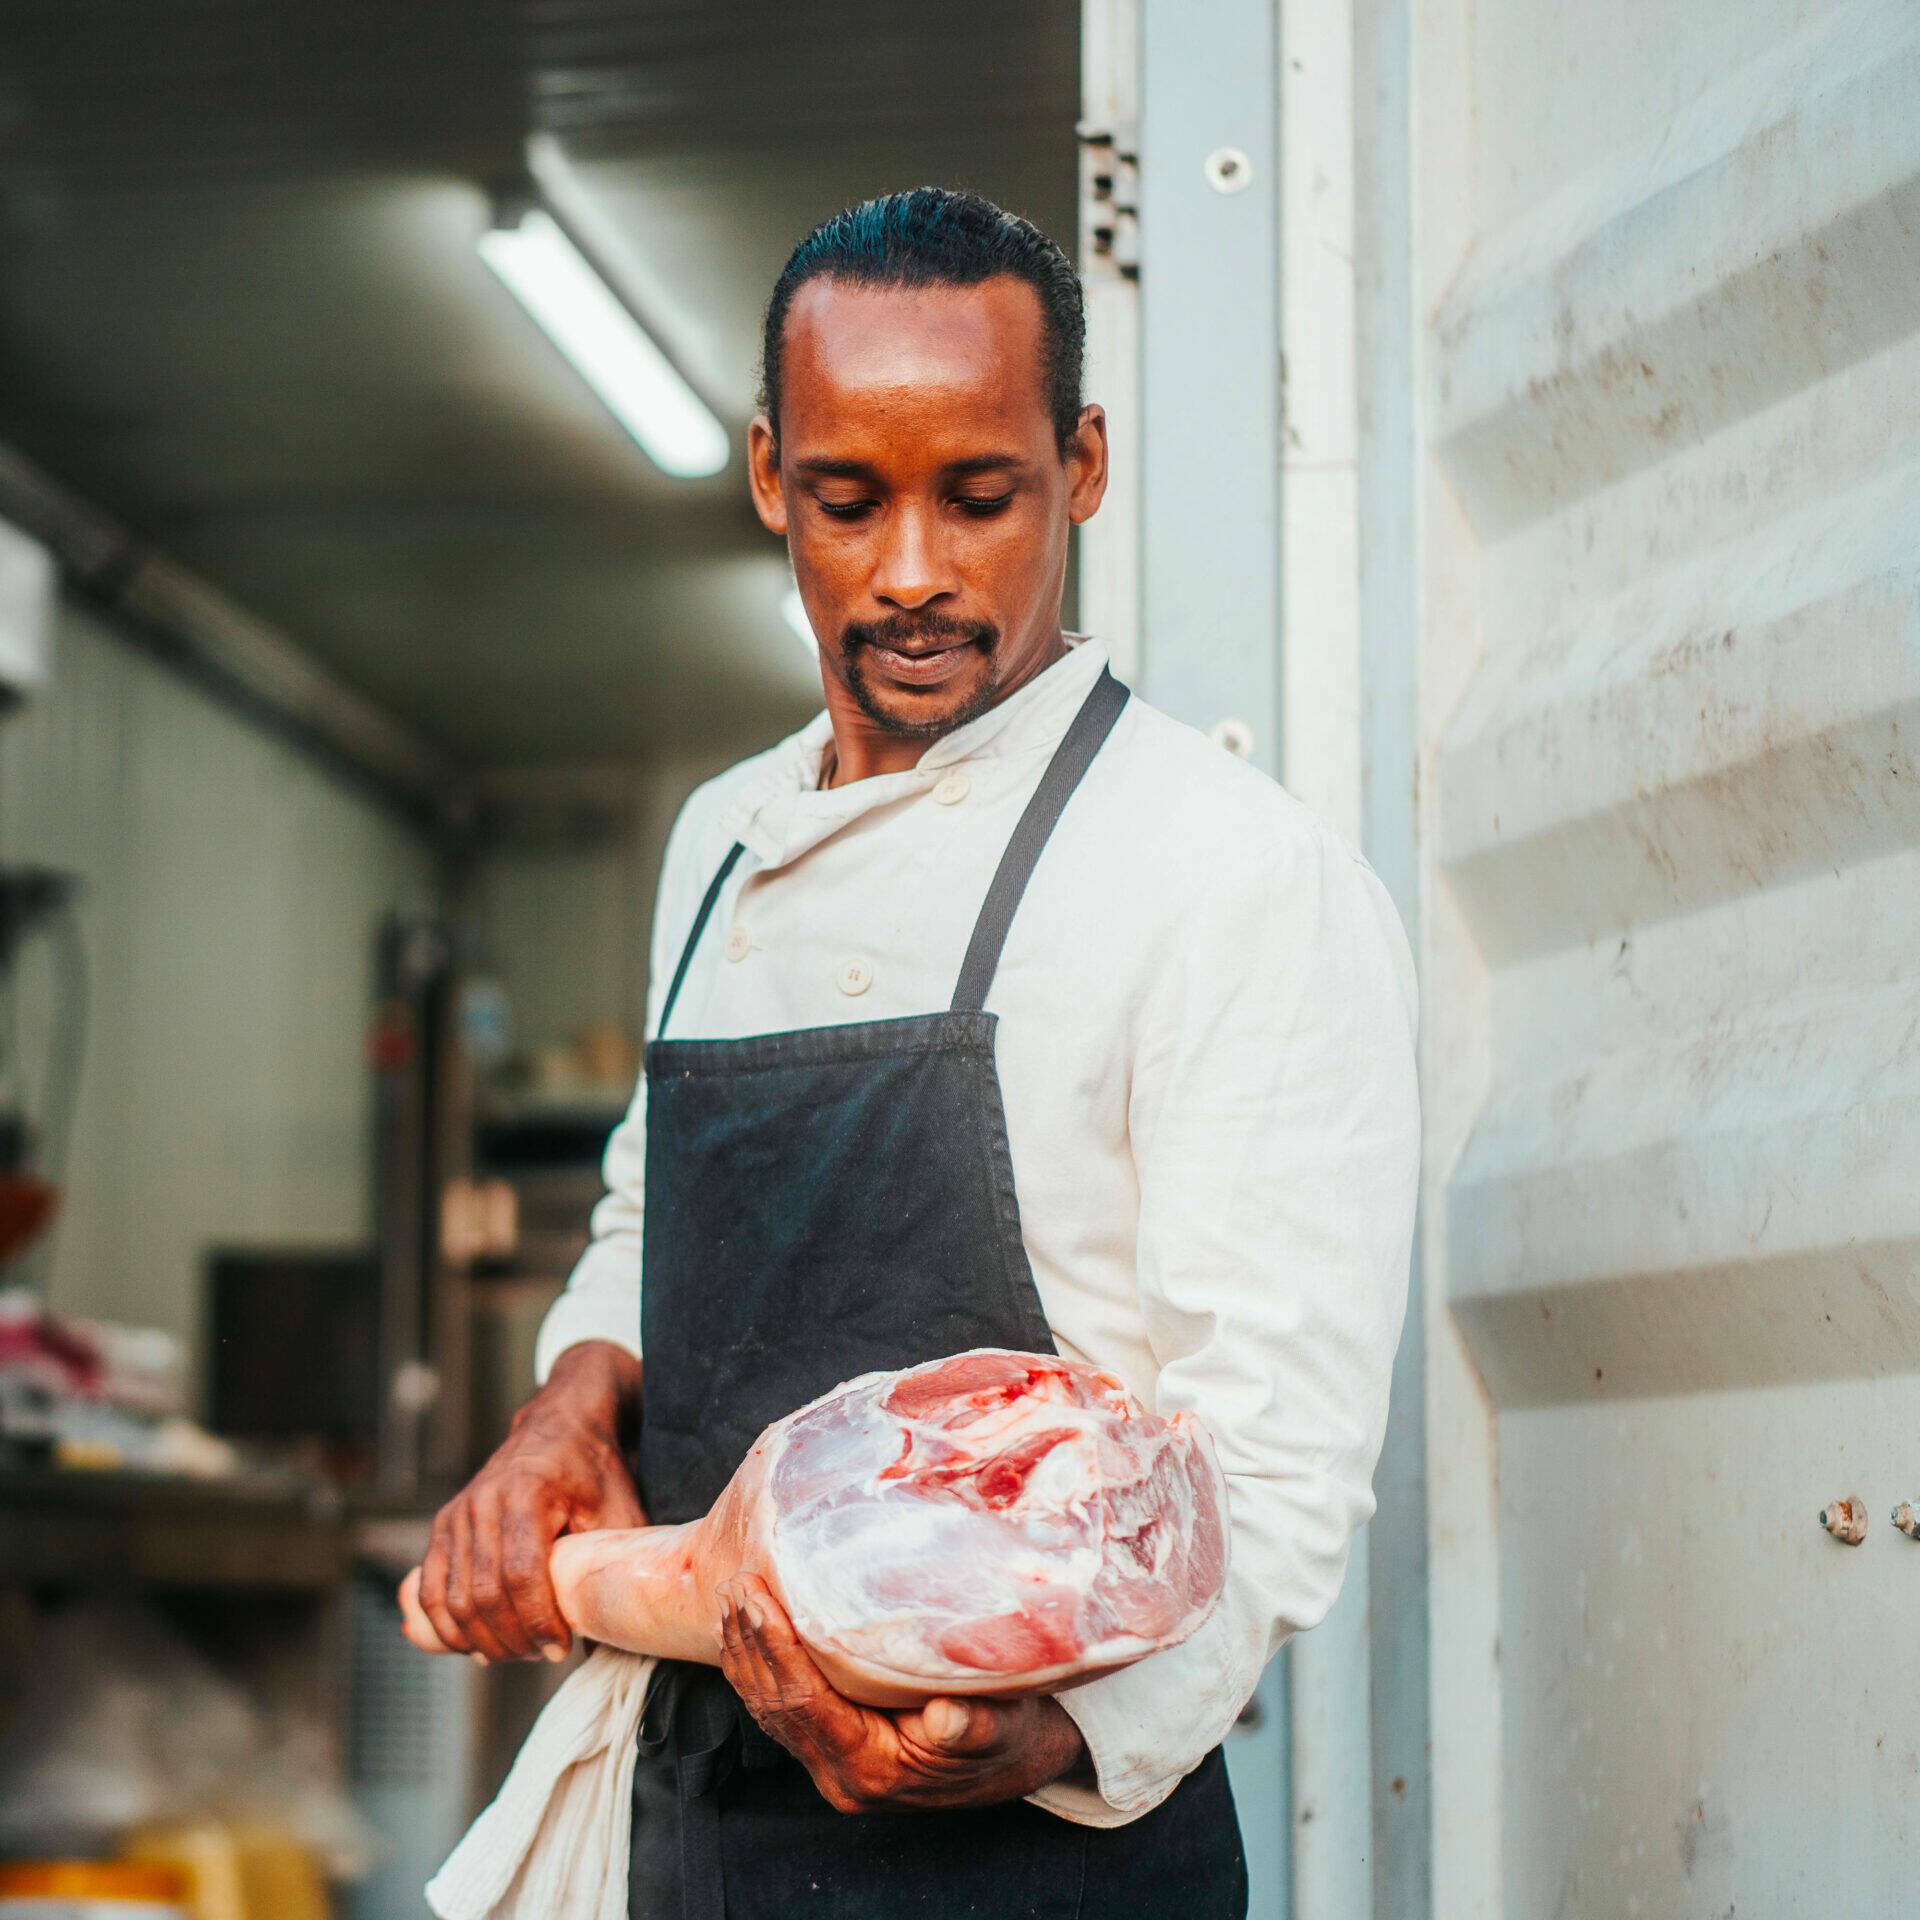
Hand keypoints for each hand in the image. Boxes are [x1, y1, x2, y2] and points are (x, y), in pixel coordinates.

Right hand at [408, 1341, 644, 1662]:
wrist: (562, 1426)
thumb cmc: (595, 1471)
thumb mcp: (618, 1511)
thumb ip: (612, 1565)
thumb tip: (616, 1632)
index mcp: (528, 1494)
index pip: (521, 1576)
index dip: (538, 1622)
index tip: (559, 1646)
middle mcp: (484, 1502)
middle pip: (483, 1594)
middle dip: (512, 1638)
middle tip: (541, 1655)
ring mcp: (458, 1514)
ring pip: (453, 1599)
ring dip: (480, 1639)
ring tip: (517, 1652)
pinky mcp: (444, 1526)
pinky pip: (430, 1588)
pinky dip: (445, 1626)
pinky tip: (475, 1645)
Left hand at [716, 1574, 1087, 1813]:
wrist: (1011, 1764)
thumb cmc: (1007, 1735)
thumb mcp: (1002, 1726)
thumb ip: (973, 1726)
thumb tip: (946, 1717)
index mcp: (873, 1768)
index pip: (807, 1703)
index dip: (777, 1649)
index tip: (756, 1599)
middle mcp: (841, 1775)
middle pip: (777, 1704)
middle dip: (750, 1641)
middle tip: (733, 1582)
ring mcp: (831, 1767)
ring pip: (770, 1709)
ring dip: (746, 1652)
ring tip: (731, 1597)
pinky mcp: (830, 1751)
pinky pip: (780, 1710)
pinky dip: (758, 1668)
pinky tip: (748, 1632)